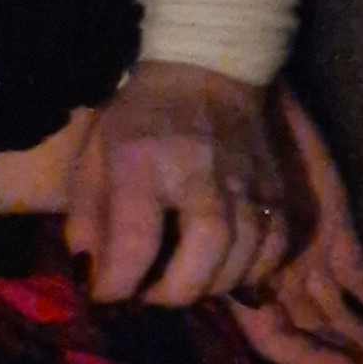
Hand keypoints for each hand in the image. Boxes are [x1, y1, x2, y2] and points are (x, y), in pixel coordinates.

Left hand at [0, 73, 286, 295]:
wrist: (207, 67)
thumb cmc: (140, 117)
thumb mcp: (96, 156)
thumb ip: (87, 218)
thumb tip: (92, 276)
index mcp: (143, 159)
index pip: (135, 235)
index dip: (118, 280)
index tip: (107, 294)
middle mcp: (200, 170)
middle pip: (206, 246)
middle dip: (175, 291)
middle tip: (151, 296)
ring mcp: (245, 178)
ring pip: (246, 253)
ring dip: (211, 286)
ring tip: (184, 285)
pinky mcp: (275, 186)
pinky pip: (275, 245)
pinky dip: (252, 272)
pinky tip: (225, 272)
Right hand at [221, 88, 362, 363]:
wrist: (242, 103)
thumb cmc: (226, 159)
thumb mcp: (236, 214)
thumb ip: (253, 268)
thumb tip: (274, 319)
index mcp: (248, 281)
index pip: (279, 339)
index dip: (312, 361)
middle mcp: (278, 278)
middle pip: (317, 334)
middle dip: (352, 363)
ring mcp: (307, 256)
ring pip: (340, 311)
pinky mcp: (334, 229)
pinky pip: (354, 269)